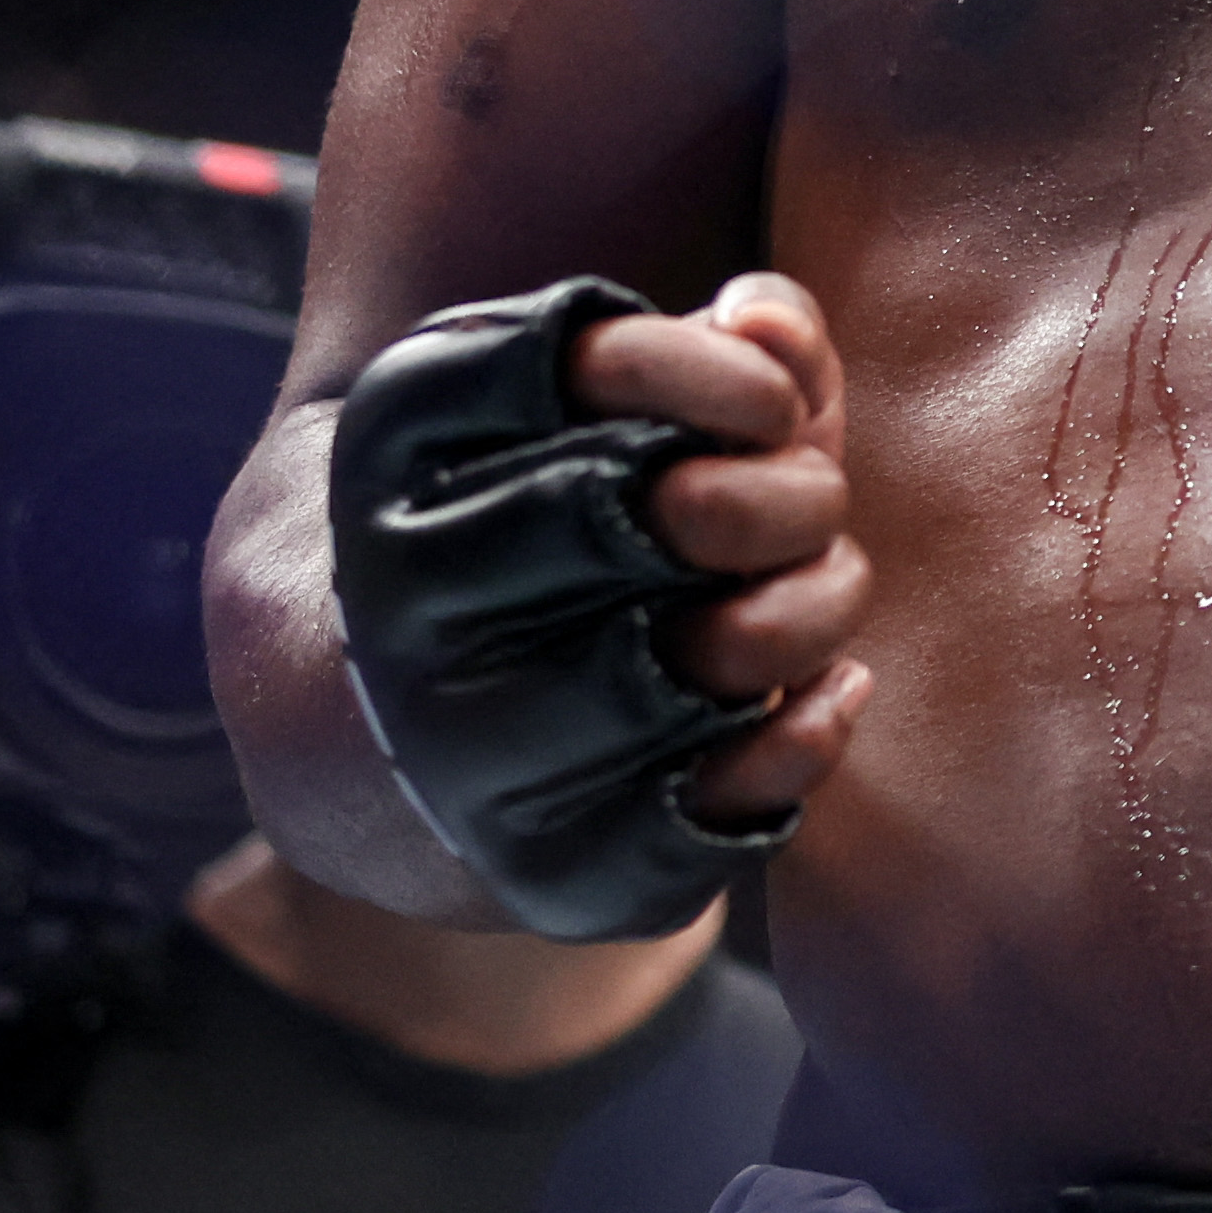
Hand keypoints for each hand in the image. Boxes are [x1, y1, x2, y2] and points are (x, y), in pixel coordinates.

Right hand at [328, 269, 876, 934]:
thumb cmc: (550, 508)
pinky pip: (704, 821)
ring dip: (805, 612)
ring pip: (684, 673)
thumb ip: (726, 336)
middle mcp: (396, 603)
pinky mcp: (548, 876)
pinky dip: (799, 743)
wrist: (382, 724)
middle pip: (630, 516)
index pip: (552, 362)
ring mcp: (458, 754)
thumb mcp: (609, 390)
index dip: (703, 369)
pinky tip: (829, 687)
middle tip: (817, 493)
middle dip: (774, 496)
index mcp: (393, 444)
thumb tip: (774, 335)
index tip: (771, 398)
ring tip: (822, 582)